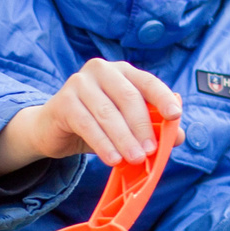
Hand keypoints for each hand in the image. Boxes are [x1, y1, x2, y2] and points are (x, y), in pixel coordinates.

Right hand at [0, 58, 178, 175]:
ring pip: (108, 113)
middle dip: (142, 126)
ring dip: (124, 139)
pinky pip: (88, 125)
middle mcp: (102, 70)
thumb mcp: (125, 124)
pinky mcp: (63, 101)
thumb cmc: (95, 123)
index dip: (163, 98)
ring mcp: (80, 83)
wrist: (51, 129)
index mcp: (122, 71)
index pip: (148, 82)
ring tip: (135, 159)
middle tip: (151, 151)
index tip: (175, 116)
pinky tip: (113, 160)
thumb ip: (152, 127)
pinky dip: (103, 144)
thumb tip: (178, 137)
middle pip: (129, 97)